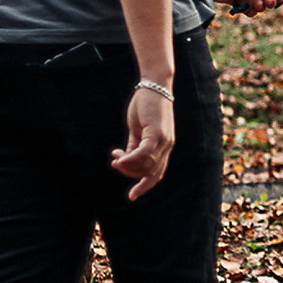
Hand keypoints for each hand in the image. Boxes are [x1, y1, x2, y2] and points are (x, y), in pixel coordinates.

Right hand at [110, 84, 175, 199]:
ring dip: (128, 166)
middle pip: (149, 172)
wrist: (154, 85)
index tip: (131, 197)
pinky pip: (143, 154)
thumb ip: (134, 145)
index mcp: (164, 146)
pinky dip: (130, 159)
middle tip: (115, 164)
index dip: (144, 186)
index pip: (156, 174)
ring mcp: (164, 141)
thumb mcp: (138, 129)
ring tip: (115, 158)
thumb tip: (125, 160)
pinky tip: (118, 158)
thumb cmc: (145, 105)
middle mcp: (166, 146)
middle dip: (130, 174)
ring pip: (146, 166)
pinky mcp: (157, 134)